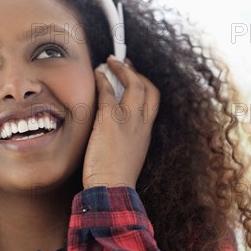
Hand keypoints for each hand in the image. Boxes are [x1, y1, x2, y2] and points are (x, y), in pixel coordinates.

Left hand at [83, 55, 159, 188]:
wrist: (112, 188)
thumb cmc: (116, 178)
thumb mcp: (129, 154)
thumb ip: (127, 138)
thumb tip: (115, 128)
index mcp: (146, 131)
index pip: (153, 99)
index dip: (144, 83)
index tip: (134, 75)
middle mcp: (141, 123)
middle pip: (147, 87)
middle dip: (135, 70)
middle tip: (121, 62)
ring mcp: (128, 120)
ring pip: (133, 84)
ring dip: (121, 68)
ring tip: (109, 61)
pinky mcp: (111, 121)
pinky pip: (108, 92)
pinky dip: (103, 80)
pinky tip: (96, 75)